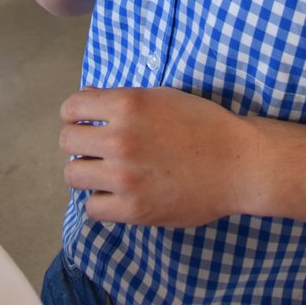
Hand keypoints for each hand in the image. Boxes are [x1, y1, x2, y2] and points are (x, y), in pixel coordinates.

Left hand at [60, 87, 251, 226]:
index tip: (83, 121)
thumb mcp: (161, 97)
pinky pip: (91, 208)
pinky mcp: (133, 209)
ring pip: (73, 175)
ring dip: (86, 172)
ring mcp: (125, 176)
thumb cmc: (203, 125)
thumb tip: (85, 105)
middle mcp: (121, 138)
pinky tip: (117, 194)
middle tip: (96, 148)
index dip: (75, 114)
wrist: (237, 162)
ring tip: (105, 171)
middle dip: (79, 142)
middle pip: (67, 141)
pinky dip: (101, 201)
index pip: (72, 107)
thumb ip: (121, 101)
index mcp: (128, 104)